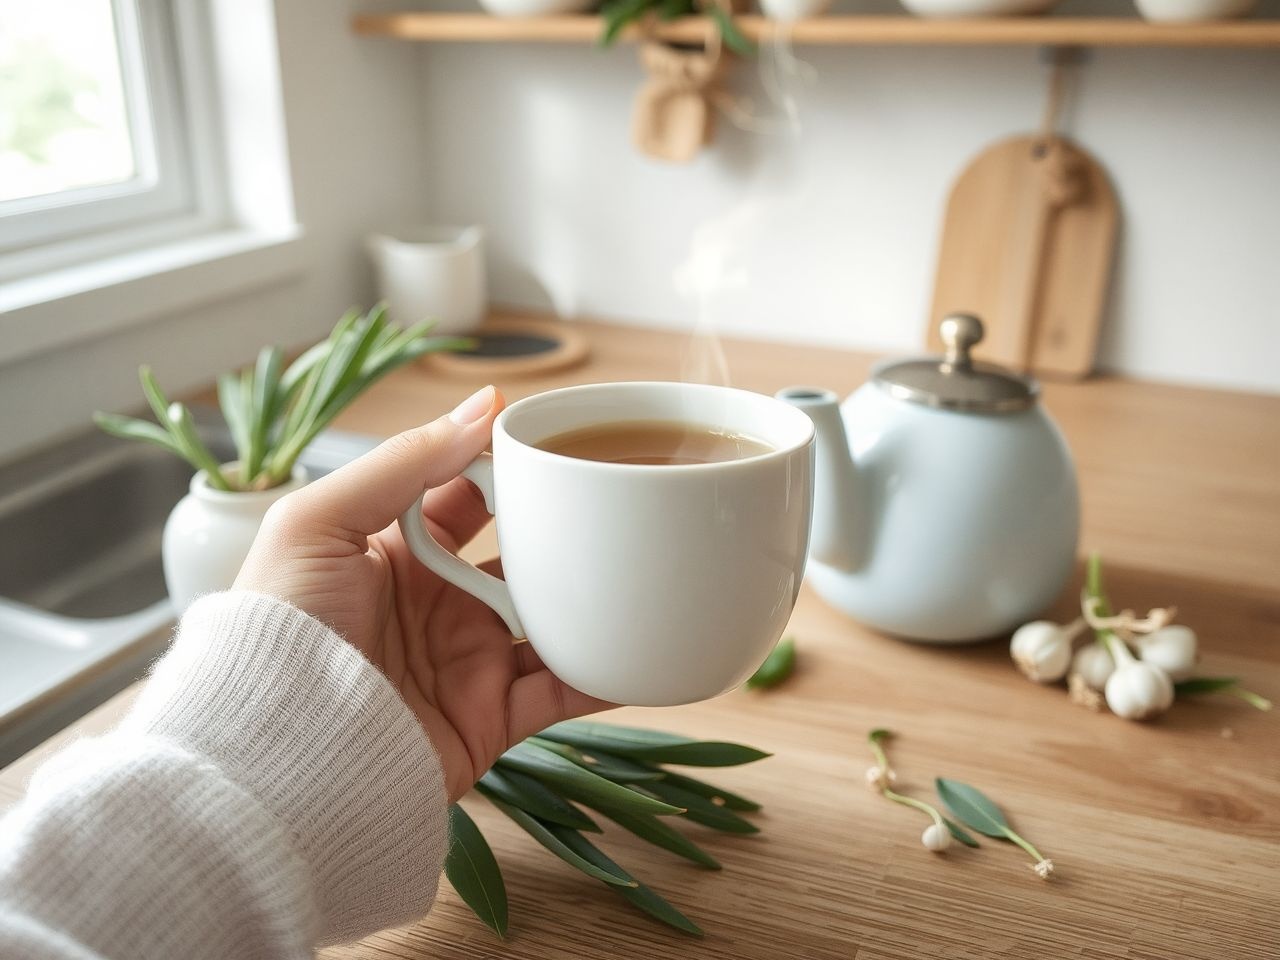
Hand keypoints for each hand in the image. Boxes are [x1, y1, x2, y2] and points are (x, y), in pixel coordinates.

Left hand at [235, 385, 611, 800]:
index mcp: (393, 551)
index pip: (467, 495)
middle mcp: (436, 603)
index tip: (566, 447)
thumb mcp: (318, 523)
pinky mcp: (489, 719)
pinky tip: (645, 643)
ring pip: (552, 621)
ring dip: (594, 599)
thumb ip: (401, 462)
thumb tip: (482, 407)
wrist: (271, 757)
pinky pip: (562, 692)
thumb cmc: (276, 631)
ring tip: (646, 568)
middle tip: (619, 502)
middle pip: (521, 556)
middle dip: (567, 532)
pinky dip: (606, 673)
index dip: (511, 472)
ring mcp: (467, 662)